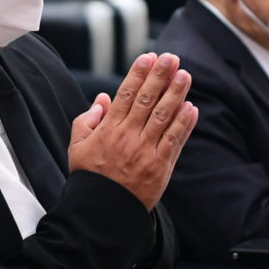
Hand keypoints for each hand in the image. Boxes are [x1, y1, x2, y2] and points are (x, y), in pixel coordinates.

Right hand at [68, 53, 197, 210]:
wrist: (102, 211)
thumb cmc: (90, 176)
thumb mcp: (77, 146)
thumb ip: (87, 120)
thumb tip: (101, 99)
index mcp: (109, 129)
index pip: (125, 95)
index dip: (138, 74)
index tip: (148, 57)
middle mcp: (129, 137)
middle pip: (147, 100)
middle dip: (160, 77)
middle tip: (171, 58)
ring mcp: (146, 151)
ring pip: (163, 117)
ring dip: (176, 94)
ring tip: (185, 75)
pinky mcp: (160, 166)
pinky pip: (174, 141)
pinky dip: (183, 125)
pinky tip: (191, 108)